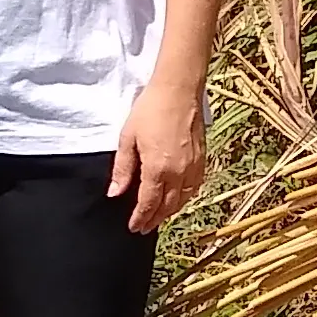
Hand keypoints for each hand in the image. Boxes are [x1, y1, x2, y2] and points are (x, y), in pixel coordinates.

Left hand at [111, 73, 209, 233]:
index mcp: (158, 169)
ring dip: (169, 211)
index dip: (140, 218)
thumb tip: (115, 194)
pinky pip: (194, 187)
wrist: (178, 89)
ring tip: (158, 216)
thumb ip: (123, 169)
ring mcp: (193, 167)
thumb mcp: (128, 138)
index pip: (148, 204)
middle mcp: (179, 173)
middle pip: (166, 206)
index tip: (133, 227)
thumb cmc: (150, 110)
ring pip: (182, 200)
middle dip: (154, 219)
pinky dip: (184, 198)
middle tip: (143, 228)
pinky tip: (178, 198)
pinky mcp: (202, 159)